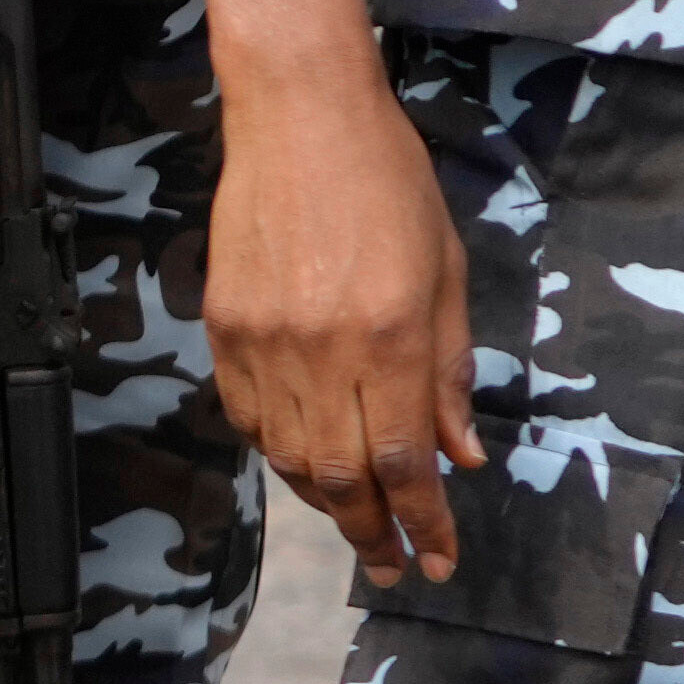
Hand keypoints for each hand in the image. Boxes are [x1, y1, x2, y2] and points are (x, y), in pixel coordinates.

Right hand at [212, 45, 477, 581]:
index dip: (423, 521)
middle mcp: (322, 352)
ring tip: (359, 524)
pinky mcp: (223, 328)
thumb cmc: (391, 185)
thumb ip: (452, 371)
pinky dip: (278, 452)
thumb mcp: (450, 273)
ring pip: (288, 456)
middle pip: (340, 476)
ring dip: (325, 502)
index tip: (440, 560)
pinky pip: (246, 417)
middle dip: (372, 532)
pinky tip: (305, 464)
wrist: (300, 119)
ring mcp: (263, 342)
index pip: (404, 461)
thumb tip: (461, 455)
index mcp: (391, 338)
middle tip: (395, 564)